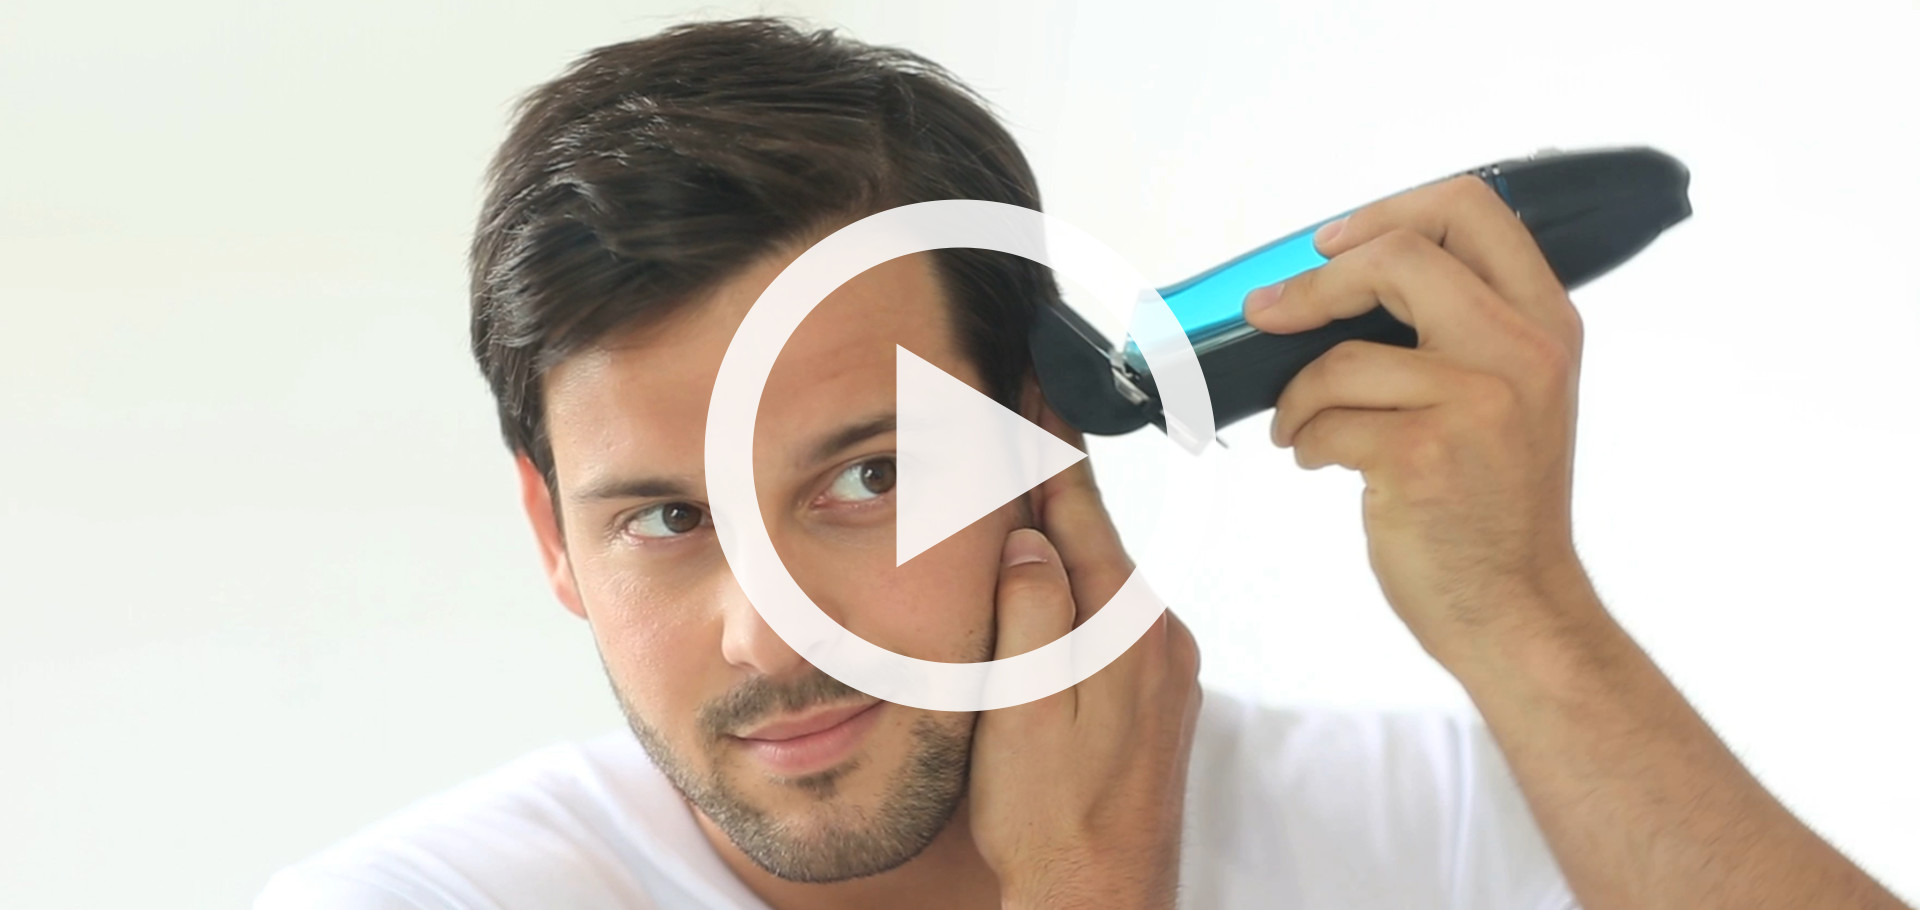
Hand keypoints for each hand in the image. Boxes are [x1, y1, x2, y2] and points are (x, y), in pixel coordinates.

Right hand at [968, 409, 1202, 909]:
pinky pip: (1110, 618)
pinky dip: (1076, 589)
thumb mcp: (1021, 709)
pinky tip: (1044, 587)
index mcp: (1124, 628)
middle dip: (1050, 481)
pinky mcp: (1158, 698)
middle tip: (1018, 414)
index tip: (1035, 381)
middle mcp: (1157, 638)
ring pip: (1101, 579)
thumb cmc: (1051, 817)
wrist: (1102, 900)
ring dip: (1060, 538)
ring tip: (1018, 492)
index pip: (1081, 508)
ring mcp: (1164, 669)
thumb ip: (1029, 613)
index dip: (1050, 441)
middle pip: (1094, 535)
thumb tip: (1029, 538)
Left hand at [1242, 175, 1594, 665]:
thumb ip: (1460, 327)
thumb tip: (1344, 274)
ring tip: (1305, 429)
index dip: (1386, 212)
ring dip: (1299, 396)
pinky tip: (1320, 461)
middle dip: (1315, 285)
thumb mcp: (1511, 395)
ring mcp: (1477, 403)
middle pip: (1400, 254)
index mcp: (1545, 323)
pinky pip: (1324, 419)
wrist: (1517, 609)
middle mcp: (1523, 352)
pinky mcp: (1422, 456)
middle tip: (1270, 315)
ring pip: (1343, 356)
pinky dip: (1302, 440)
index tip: (1331, 246)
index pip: (1470, 209)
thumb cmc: (1494, 505)